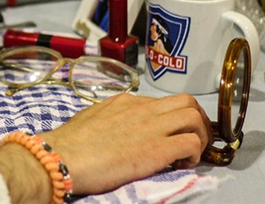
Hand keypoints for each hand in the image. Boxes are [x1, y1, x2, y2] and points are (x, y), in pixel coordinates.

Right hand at [40, 93, 212, 195]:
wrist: (64, 156)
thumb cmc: (70, 143)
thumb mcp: (91, 118)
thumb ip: (110, 118)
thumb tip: (116, 125)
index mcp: (126, 101)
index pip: (162, 101)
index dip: (174, 117)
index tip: (173, 132)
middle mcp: (142, 108)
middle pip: (186, 102)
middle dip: (198, 120)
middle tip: (195, 138)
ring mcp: (151, 126)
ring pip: (194, 116)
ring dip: (201, 135)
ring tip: (193, 153)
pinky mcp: (157, 148)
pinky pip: (192, 143)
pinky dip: (195, 154)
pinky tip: (182, 164)